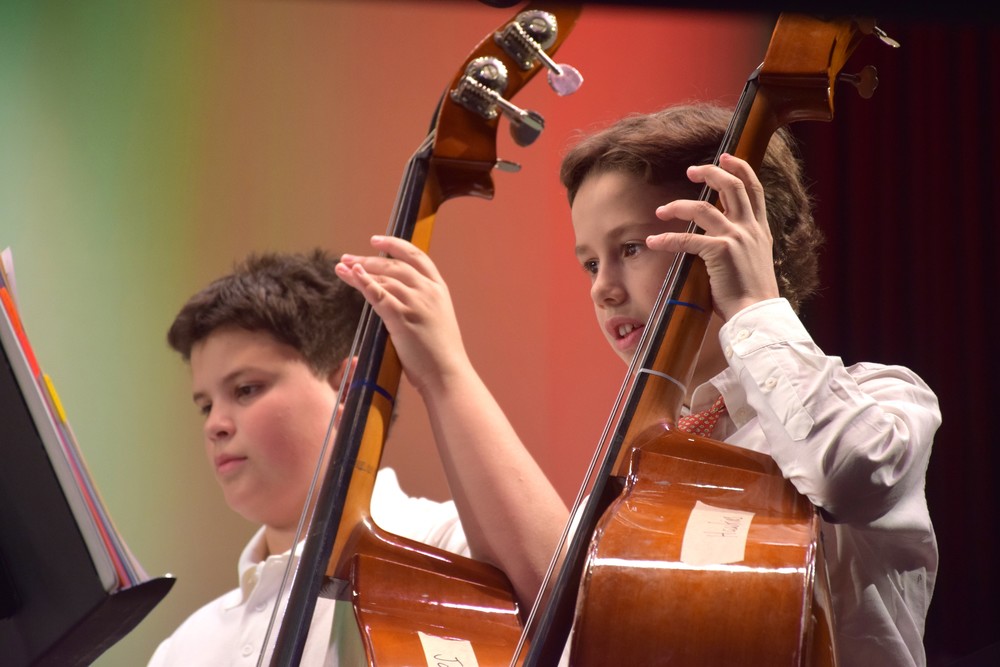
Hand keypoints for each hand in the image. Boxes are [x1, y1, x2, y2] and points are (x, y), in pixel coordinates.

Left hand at [335, 236, 468, 394]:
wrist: (448, 374)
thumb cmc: (441, 353)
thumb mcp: (436, 318)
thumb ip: (420, 303)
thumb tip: (395, 297)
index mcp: (439, 289)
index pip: (416, 256)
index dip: (395, 244)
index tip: (375, 240)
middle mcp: (428, 291)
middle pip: (394, 265)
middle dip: (368, 259)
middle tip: (347, 257)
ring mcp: (416, 303)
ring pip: (384, 278)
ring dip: (360, 270)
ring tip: (341, 268)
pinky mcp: (402, 318)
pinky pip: (378, 295)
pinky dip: (364, 283)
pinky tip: (352, 275)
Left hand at [646, 153, 779, 320]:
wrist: (756, 314)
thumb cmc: (749, 295)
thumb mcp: (752, 262)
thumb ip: (741, 245)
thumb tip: (720, 240)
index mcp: (759, 230)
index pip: (754, 189)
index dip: (740, 168)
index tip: (727, 156)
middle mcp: (750, 229)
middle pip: (730, 186)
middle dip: (710, 171)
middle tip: (691, 168)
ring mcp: (736, 238)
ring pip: (703, 207)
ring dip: (677, 206)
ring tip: (661, 211)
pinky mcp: (720, 252)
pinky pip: (687, 239)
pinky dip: (667, 239)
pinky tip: (654, 241)